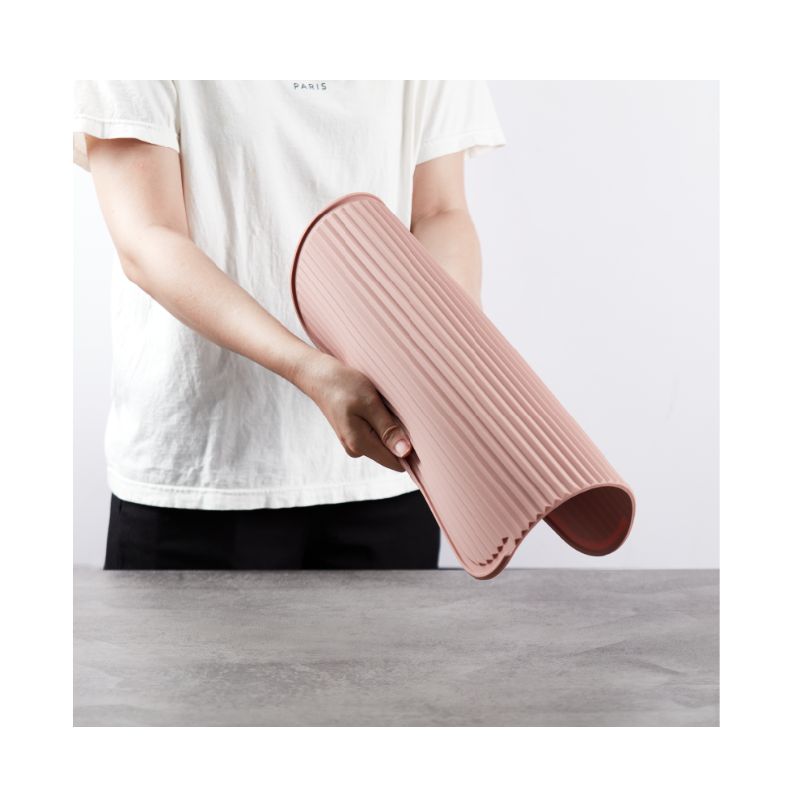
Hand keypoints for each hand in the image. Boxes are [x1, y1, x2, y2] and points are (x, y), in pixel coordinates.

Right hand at [294, 352, 412, 471]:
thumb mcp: (369, 403)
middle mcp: (357, 449)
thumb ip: (387, 429)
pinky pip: (378, 434)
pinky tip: (379, 407)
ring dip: (392, 427)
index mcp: (361, 444)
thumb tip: (405, 453)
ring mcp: (355, 442)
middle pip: (393, 454)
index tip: (421, 433)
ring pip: (386, 443)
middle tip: (401, 411)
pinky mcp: (355, 434)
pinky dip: (384, 422)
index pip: (397, 463)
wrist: (318, 375)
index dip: (413, 452)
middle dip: (402, 437)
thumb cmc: (343, 384)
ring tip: (386, 406)